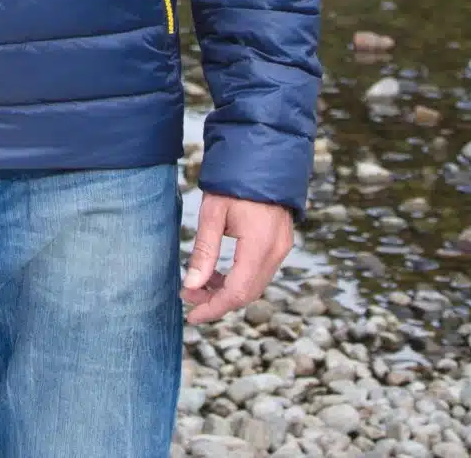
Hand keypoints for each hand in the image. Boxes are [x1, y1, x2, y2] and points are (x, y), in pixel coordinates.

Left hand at [181, 193, 292, 323]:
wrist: (262, 154)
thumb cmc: (233, 180)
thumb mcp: (213, 213)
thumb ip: (204, 251)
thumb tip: (190, 286)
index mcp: (260, 245)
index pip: (237, 293)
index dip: (213, 308)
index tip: (191, 316)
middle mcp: (276, 251)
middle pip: (247, 293)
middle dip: (217, 301)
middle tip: (189, 297)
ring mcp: (282, 247)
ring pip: (255, 284)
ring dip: (227, 290)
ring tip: (198, 285)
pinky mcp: (281, 242)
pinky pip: (260, 271)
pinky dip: (239, 278)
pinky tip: (218, 273)